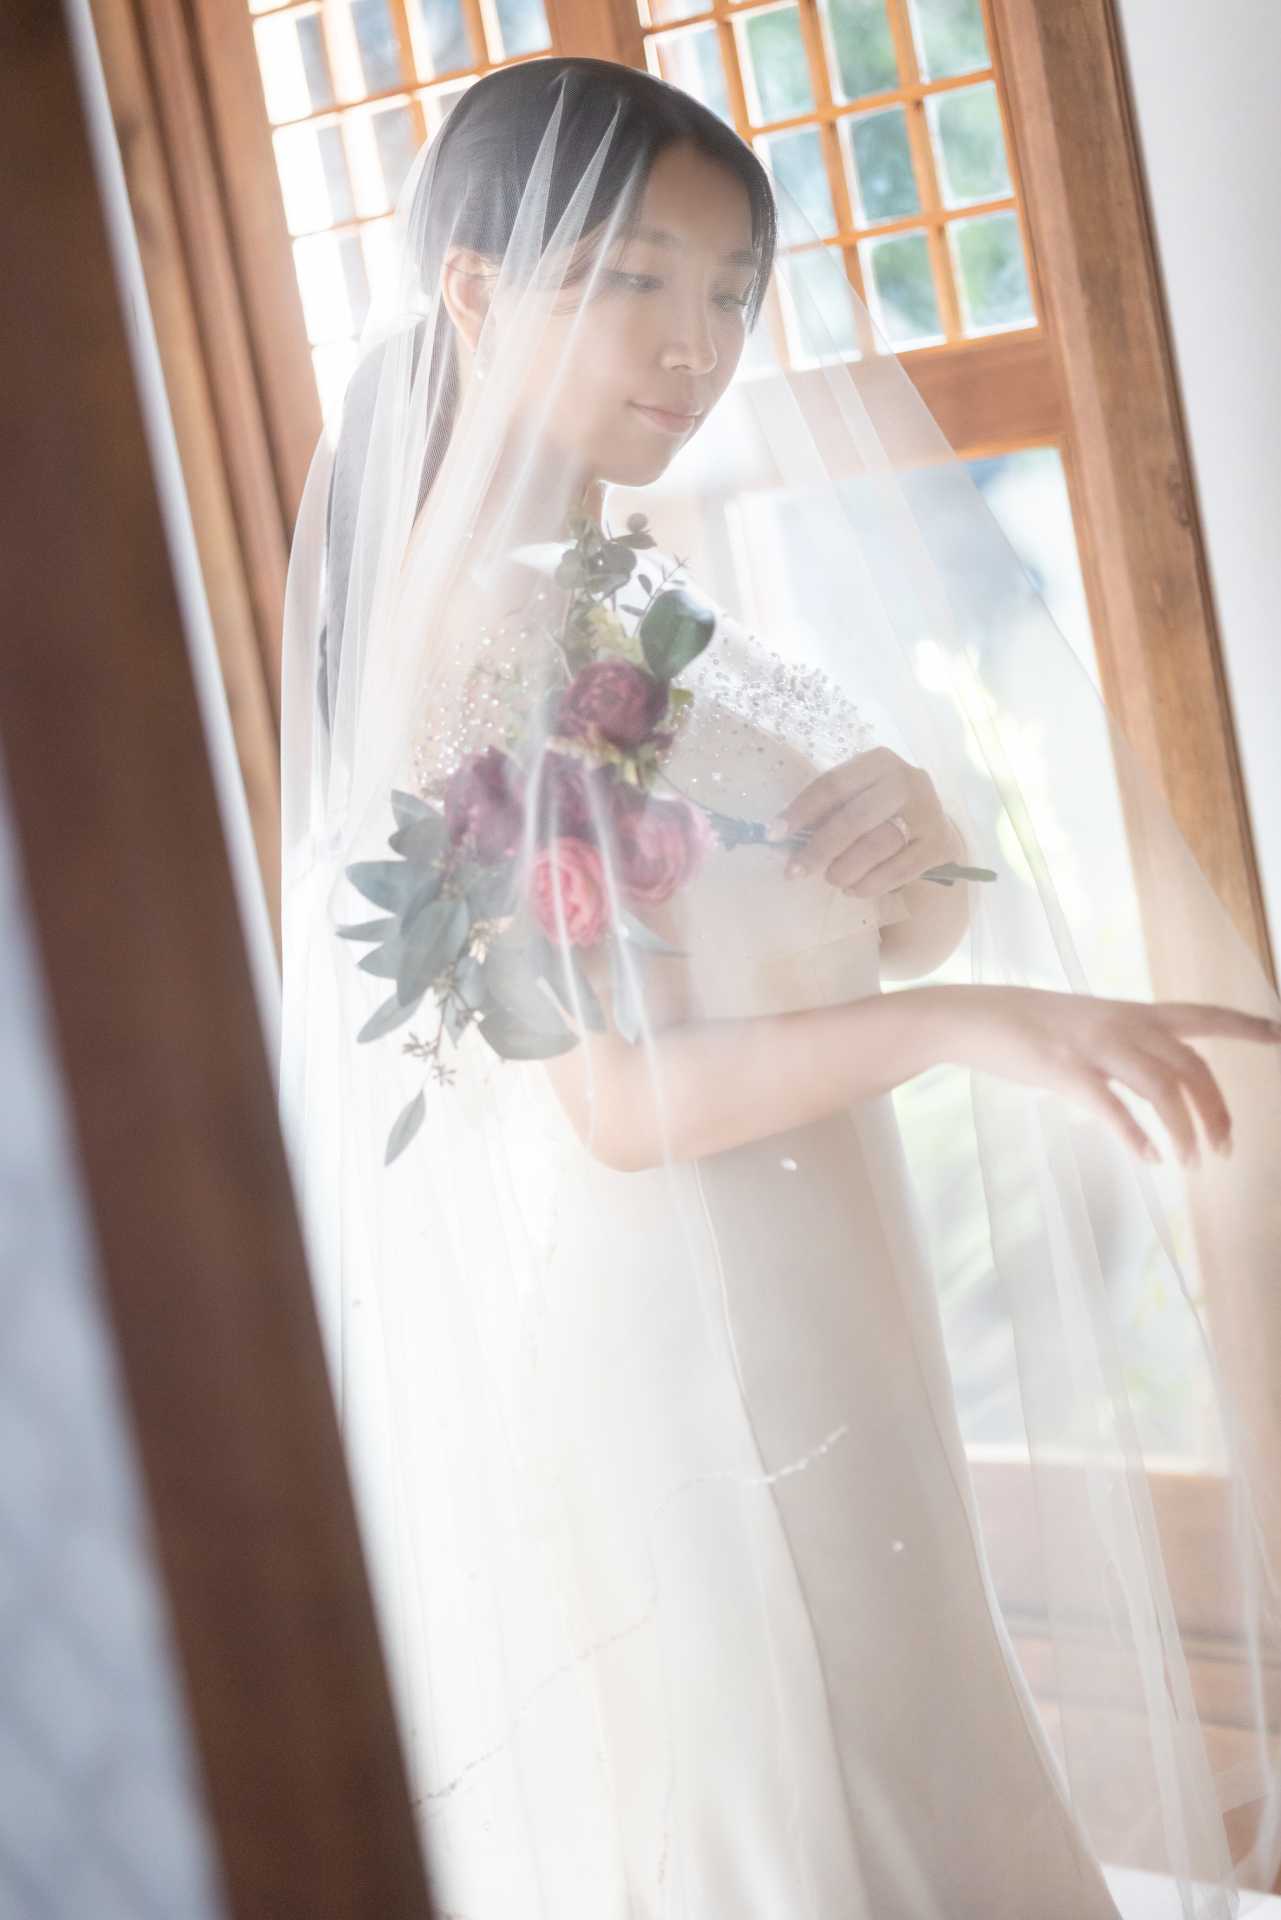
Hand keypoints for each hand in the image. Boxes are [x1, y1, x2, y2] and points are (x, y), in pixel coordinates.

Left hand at [772, 747, 954, 895]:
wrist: (930, 828)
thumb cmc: (879, 811)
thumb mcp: (857, 796)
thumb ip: (828, 809)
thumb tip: (781, 833)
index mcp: (878, 762)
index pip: (832, 784)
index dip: (801, 811)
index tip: (774, 834)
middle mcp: (906, 781)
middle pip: (855, 817)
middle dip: (820, 848)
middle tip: (796, 871)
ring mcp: (926, 812)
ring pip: (877, 844)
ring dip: (845, 868)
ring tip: (831, 879)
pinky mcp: (936, 844)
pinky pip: (898, 870)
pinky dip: (870, 883)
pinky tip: (853, 889)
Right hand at [933, 983, 1280, 1166]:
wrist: (975, 1016)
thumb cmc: (1029, 1025)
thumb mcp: (1088, 1025)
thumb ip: (1122, 1050)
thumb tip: (1141, 1092)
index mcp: (1132, 1011)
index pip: (1202, 1015)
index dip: (1244, 1026)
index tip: (1280, 1035)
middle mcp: (1124, 1024)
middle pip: (1193, 1067)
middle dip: (1218, 1112)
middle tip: (1224, 1150)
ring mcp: (1095, 1046)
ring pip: (1164, 1090)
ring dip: (1186, 1132)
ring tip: (1192, 1163)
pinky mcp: (1066, 1071)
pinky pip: (1114, 1109)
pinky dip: (1138, 1137)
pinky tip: (1149, 1158)